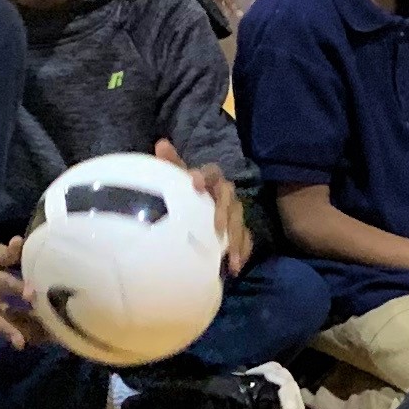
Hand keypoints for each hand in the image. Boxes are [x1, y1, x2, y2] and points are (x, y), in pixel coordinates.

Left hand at [158, 145, 254, 271]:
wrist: (194, 222)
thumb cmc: (184, 196)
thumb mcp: (175, 183)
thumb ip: (170, 165)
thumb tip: (162, 143)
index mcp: (208, 181)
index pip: (211, 173)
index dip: (203, 176)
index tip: (194, 183)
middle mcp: (223, 195)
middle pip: (229, 200)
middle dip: (223, 214)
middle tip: (216, 230)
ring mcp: (233, 214)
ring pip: (239, 222)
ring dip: (235, 239)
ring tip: (228, 257)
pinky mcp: (239, 233)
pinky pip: (246, 241)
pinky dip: (242, 252)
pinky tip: (235, 266)